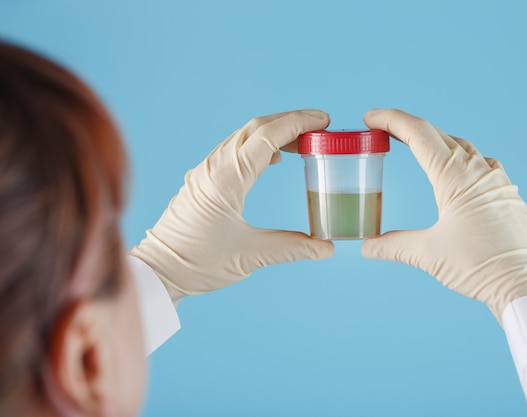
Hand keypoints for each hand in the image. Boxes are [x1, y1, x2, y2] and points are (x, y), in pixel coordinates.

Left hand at [130, 110, 334, 304]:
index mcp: (226, 180)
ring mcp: (206, 171)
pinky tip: (274, 159)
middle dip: (290, 121)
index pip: (267, 137)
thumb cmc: (196, 263)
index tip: (323, 121)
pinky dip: (259, 145)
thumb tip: (326, 248)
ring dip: (274, 131)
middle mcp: (214, 167)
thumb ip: (292, 248)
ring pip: (244, 136)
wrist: (157, 271)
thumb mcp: (249, 256)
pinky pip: (234, 150)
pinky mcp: (203, 180)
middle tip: (320, 125)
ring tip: (302, 140)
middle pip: (256, 128)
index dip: (297, 124)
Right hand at [361, 109, 526, 320]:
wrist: (526, 284)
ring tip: (415, 146)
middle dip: (407, 128)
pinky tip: (455, 171)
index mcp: (455, 176)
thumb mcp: (428, 254)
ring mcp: (496, 179)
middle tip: (383, 130)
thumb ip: (393, 246)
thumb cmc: (480, 266)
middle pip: (437, 134)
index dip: (391, 120)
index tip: (371, 117)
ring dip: (434, 141)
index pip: (418, 133)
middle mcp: (478, 170)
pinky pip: (480, 163)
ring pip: (461, 146)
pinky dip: (459, 157)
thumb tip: (367, 247)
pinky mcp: (506, 193)